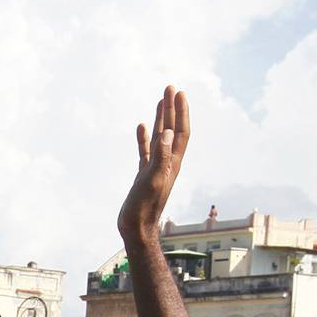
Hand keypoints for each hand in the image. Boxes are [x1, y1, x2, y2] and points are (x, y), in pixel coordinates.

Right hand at [120, 86, 189, 241]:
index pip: (180, 131)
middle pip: (172, 130)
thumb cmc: (145, 208)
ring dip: (161, 119)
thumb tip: (168, 132)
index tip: (178, 93)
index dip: (180, 112)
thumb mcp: (153, 180)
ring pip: (160, 137)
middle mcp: (167, 162)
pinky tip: (141, 126)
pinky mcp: (144, 175)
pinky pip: (145, 150)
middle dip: (172, 109)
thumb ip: (162, 157)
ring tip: (160, 100)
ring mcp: (155, 168)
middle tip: (170, 88)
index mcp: (172, 162)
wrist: (136, 228)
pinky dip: (144, 137)